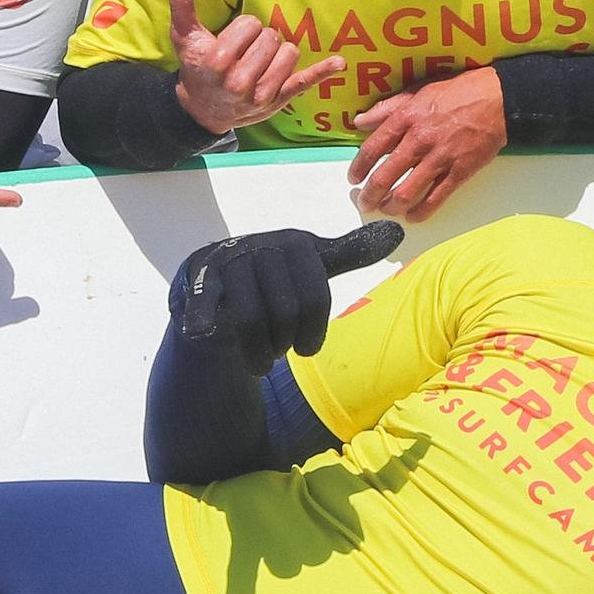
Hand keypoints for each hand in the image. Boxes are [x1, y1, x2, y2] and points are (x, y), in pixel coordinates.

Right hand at [168, 0, 345, 135]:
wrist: (203, 108)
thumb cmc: (196, 66)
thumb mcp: (184, 36)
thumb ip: (182, 4)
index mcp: (218, 62)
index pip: (250, 24)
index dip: (243, 29)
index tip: (231, 41)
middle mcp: (240, 81)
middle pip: (271, 37)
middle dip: (259, 40)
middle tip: (243, 54)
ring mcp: (262, 93)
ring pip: (289, 52)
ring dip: (277, 52)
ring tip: (258, 63)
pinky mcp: (279, 101)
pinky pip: (304, 82)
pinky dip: (323, 72)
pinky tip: (339, 62)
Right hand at [172, 219, 405, 375]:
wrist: (212, 283)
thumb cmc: (272, 279)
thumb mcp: (312, 264)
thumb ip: (350, 253)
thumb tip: (398, 231)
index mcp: (294, 242)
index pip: (316, 296)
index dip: (313, 332)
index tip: (307, 348)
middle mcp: (261, 245)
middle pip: (285, 312)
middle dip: (284, 342)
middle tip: (278, 351)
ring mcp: (227, 262)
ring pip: (250, 319)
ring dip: (257, 352)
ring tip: (260, 361)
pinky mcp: (195, 279)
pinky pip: (204, 304)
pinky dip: (204, 321)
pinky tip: (205, 333)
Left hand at [346, 68, 507, 222]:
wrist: (498, 99)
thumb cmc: (458, 92)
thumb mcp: (418, 90)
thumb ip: (387, 108)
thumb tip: (360, 121)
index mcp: (407, 118)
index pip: (372, 148)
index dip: (358, 167)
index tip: (352, 179)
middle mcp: (419, 140)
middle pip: (385, 176)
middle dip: (370, 195)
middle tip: (364, 202)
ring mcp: (440, 158)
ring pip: (406, 193)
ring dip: (391, 207)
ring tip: (386, 210)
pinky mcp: (460, 172)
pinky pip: (435, 199)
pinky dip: (420, 212)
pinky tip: (412, 217)